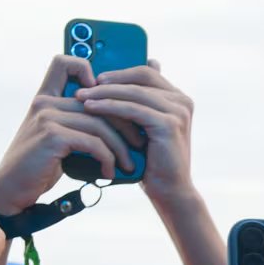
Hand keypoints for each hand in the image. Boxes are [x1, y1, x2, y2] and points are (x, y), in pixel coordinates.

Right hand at [0, 56, 138, 210]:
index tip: (105, 96)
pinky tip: (108, 172)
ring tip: (127, 164)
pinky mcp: (52, 136)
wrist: (12, 191)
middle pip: (98, 100)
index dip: (87, 69)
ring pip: (100, 123)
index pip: (64, 63)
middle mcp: (45, 102)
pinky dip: (107, 159)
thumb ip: (77, 125)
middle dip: (124, 122)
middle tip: (138, 143)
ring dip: (120, 147)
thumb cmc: (39, 167)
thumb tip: (118, 125)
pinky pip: (93, 142)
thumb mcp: (58, 139)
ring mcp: (47, 117)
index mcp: (45, 98)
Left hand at [75, 60, 197, 206]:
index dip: (119, 72)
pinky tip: (91, 107)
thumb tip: (115, 89)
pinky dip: (109, 106)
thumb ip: (139, 105)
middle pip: (141, 77)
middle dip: (110, 79)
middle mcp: (182, 101)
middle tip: (83, 84)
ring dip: (104, 92)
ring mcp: (178, 112)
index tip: (95, 78)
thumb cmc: (154, 162)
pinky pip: (133, 109)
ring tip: (81, 96)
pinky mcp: (169, 124)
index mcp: (179, 98)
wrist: (170, 191)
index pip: (146, 73)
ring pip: (134, 92)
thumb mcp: (145, 128)